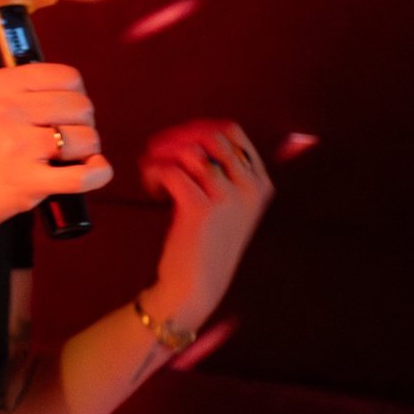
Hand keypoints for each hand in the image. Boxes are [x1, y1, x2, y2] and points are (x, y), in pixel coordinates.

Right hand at [0, 62, 112, 243]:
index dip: (75, 95)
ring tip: (65, 157)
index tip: (65, 111)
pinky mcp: (27, 181)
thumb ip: (21, 91)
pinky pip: (85, 174)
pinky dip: (99, 173)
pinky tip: (95, 170)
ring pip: (86, 138)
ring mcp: (15, 146)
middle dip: (82, 124)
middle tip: (64, 139)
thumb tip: (74, 92)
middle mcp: (4, 111)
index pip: (66, 76)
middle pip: (81, 106)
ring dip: (86, 150)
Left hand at [139, 119, 272, 327]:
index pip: (232, 132)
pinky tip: (153, 190)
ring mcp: (227, 197)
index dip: (198, 129)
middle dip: (176, 139)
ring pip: (187, 151)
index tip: (177, 142)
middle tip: (158, 155)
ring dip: (161, 156)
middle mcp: (249, 187)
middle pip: (209, 135)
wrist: (197, 285)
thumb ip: (222, 172)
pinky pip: (169, 170)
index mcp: (260, 184)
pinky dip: (153, 173)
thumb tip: (193, 130)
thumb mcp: (229, 205)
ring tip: (153, 174)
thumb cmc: (206, 242)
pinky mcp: (199, 208)